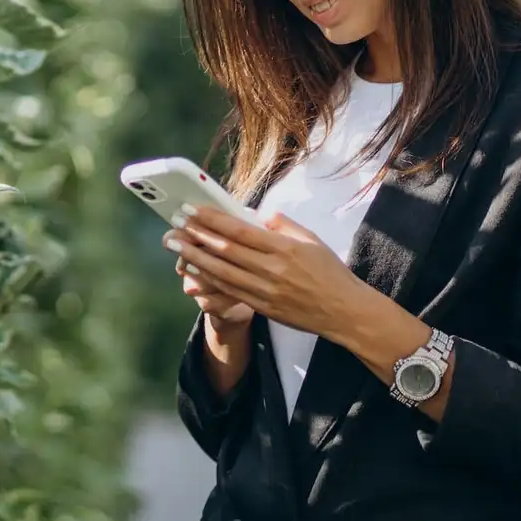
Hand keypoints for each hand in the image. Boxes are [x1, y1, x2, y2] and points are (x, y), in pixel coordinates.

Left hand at [163, 205, 370, 340]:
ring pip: (222, 272)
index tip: (193, 209)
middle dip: (197, 235)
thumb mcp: (311, 240)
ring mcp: (266, 290)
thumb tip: (256, 214)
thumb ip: (283, 225)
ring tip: (175, 245)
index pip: (241, 231)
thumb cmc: (330, 272)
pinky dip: (208, 280)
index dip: (213, 219)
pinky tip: (193, 270)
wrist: (344, 311)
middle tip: (175, 224)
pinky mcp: (262, 307)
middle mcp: (273, 269)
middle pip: (226, 250)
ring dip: (195, 257)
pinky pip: (229, 291)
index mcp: (284, 248)